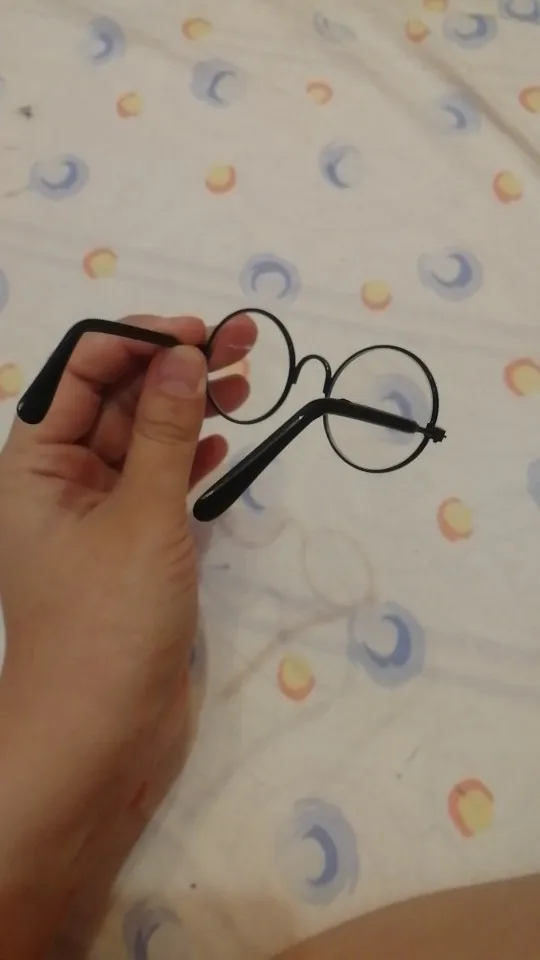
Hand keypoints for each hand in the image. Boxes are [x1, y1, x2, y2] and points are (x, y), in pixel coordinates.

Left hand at [0, 312, 253, 956]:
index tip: (199, 333)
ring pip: (144, 444)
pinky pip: (160, 488)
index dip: (136, 341)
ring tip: (245, 381)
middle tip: (242, 343)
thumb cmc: (107, 622)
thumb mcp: (141, 515)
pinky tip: (222, 441)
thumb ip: (164, 432)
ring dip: (189, 410)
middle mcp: (61, 485)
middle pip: (116, 403)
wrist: (101, 740)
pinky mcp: (134, 553)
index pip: (79, 374)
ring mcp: (99, 520)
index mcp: (34, 466)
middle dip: (174, 369)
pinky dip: (190, 462)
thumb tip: (181, 354)